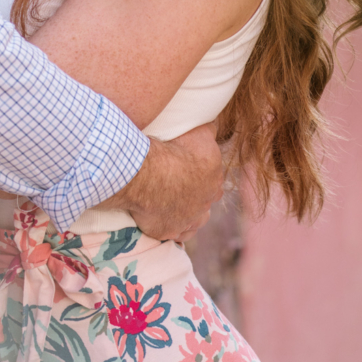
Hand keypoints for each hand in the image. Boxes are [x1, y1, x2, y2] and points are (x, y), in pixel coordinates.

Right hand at [111, 123, 223, 240]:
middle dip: (198, 191)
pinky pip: (179, 233)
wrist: (146, 173)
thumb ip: (209, 130)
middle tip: (179, 182)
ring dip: (191, 211)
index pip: (214, 173)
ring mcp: (190, 218)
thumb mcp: (198, 130)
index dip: (201, 169)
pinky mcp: (172, 231)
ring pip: (198, 218)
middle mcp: (207, 199)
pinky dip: (177, 227)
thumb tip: (214, 128)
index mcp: (215, 174)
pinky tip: (169, 219)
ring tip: (176, 202)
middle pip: (207, 196)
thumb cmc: (171, 148)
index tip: (188, 165)